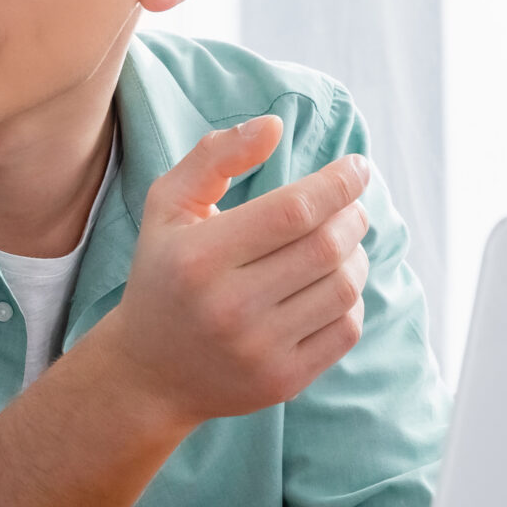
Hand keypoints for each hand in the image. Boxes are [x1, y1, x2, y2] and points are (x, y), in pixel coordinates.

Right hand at [81, 117, 372, 430]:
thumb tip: (274, 126)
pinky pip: (345, 329)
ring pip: (343, 287)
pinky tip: (332, 285)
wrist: (149, 372)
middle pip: (326, 247)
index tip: (357, 167)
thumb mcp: (168, 207)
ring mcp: (257, 349)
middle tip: (350, 206)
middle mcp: (228, 307)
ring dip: (356, 255)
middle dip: (352, 215)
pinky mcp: (282, 381)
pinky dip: (351, 299)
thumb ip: (215, 156)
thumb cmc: (164, 274)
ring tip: (342, 243)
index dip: (338, 183)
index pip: (295, 210)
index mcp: (198, 257)